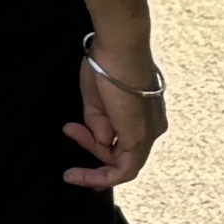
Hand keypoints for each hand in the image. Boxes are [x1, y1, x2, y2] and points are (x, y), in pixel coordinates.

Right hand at [64, 44, 163, 188]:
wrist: (119, 47)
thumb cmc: (106, 65)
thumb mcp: (97, 100)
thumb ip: (99, 124)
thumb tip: (103, 141)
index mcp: (147, 116)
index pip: (125, 142)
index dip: (99, 147)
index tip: (78, 141)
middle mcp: (154, 128)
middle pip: (124, 153)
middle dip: (92, 147)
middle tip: (69, 130)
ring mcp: (150, 134)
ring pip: (124, 163)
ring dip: (93, 154)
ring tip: (70, 132)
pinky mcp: (141, 137)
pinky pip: (124, 169)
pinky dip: (101, 176)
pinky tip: (77, 174)